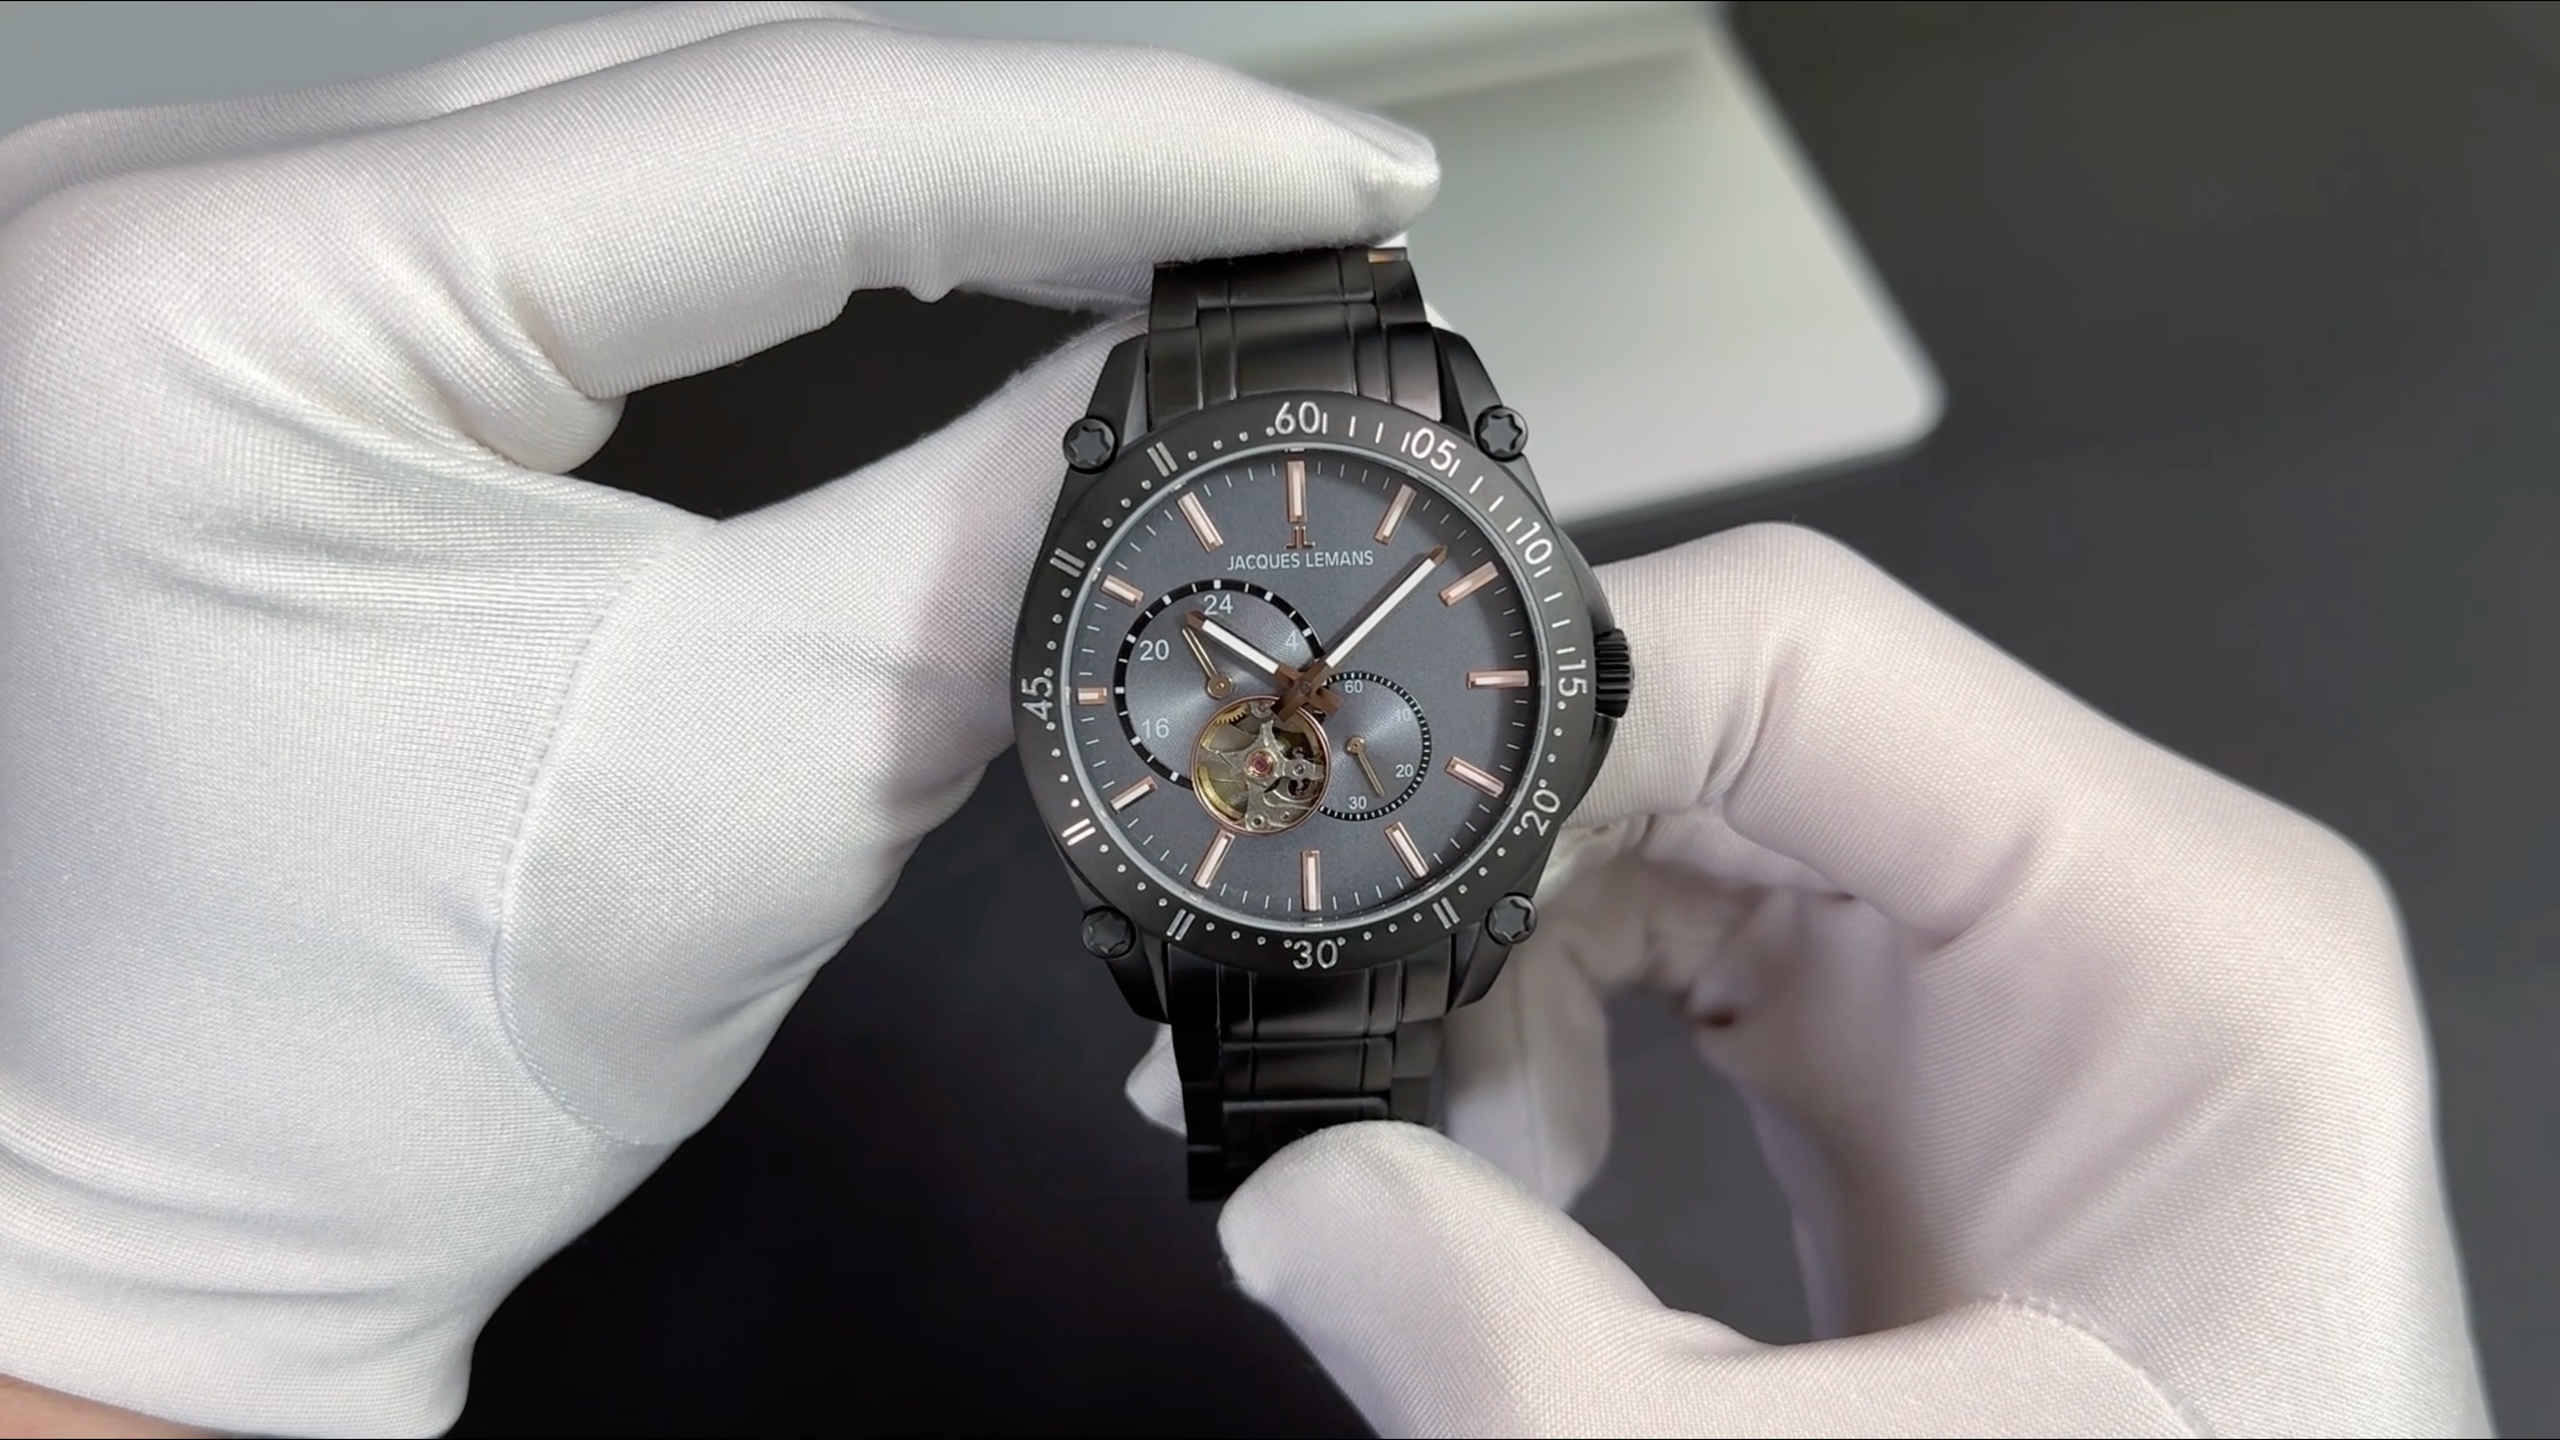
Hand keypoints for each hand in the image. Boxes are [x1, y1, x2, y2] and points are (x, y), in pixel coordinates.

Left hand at [0, 4, 1433, 1434]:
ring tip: (1154, 226)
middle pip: (714, 88)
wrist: (179, 1205)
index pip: (783, 134)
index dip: (1110, 141)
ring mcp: (183, 246)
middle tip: (1285, 205)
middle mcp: (162, 212)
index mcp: (240, 307)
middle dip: (1036, 150)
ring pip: (651, 123)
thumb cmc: (383, 1071)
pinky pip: (572, 204)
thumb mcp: (762, 775)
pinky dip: (786, 234)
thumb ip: (1000, 532)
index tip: (1330, 178)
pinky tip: (942, 254)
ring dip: (920, 178)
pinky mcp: (244, 315)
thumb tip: (1198, 367)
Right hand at [1130, 524, 2487, 1434]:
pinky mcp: (1922, 1039)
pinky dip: (1554, 1014)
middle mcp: (2100, 900)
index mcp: (2167, 937)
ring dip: (1508, 954)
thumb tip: (1293, 1199)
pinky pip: (1696, 927)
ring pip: (1679, 817)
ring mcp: (2006, 960)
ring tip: (1455, 1152)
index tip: (1365, 828)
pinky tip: (1519, 1158)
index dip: (1547, 706)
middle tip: (1361, 1022)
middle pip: (1720, 718)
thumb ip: (1535, 1361)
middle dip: (1499, 861)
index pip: (1807, 650)